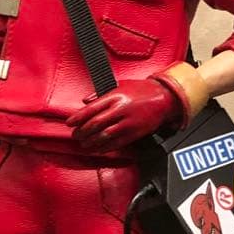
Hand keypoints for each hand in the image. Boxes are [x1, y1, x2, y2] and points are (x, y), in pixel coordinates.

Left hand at [66, 79, 182, 151]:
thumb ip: (101, 93)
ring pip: (104, 135)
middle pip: (95, 124)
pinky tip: (97, 149)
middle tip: (75, 135)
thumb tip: (85, 101)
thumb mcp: (119, 85)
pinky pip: (116, 143)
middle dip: (82, 131)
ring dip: (91, 141)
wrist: (163, 98)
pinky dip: (104, 148)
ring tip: (84, 143)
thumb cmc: (141, 90)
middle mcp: (120, 109)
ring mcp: (127, 123)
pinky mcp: (134, 133)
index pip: (90, 109)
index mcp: (114, 96)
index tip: (70, 123)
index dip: (77, 118)